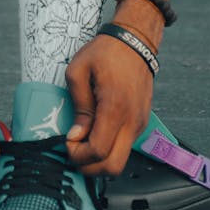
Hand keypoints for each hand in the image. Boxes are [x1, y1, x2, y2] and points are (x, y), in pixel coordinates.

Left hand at [64, 33, 153, 176]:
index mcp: (115, 108)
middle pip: (113, 167)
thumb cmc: (106, 52)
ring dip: (100, 159)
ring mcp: (139, 124)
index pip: (98, 151)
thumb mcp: (79, 70)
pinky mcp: (141, 123)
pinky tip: (96, 132)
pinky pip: (125, 147)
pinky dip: (109, 149)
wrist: (135, 42)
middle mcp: (132, 121)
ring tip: (84, 140)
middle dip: (90, 167)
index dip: (79, 155)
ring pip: (121, 161)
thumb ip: (79, 106)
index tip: (68, 142)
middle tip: (75, 151)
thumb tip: (77, 134)